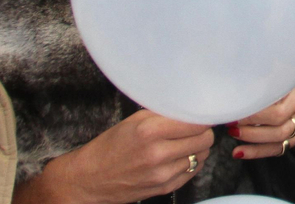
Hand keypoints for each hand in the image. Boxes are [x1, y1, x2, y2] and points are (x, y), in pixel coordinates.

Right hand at [29, 110, 213, 203]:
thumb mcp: (134, 121)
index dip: (203, 116)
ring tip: (184, 142)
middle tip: (193, 128)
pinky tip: (179, 157)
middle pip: (205, 139)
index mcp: (149, 131)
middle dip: (203, 131)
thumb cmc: (110, 146)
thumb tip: (192, 106)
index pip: (197, 122)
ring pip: (202, 156)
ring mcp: (162, 174)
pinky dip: (191, 163)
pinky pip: (193, 172)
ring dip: (198, 148)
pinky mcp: (164, 188)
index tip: (202, 113)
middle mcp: (158, 154)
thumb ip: (164, 113)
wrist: (89, 180)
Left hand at [228, 87, 294, 160]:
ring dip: (254, 145)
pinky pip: (279, 149)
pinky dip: (258, 152)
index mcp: (294, 90)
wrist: (269, 82)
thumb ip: (247, 91)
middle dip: (252, 134)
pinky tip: (240, 152)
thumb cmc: (258, 80)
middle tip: (231, 130)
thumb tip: (229, 104)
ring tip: (233, 140)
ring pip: (281, 142)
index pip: (277, 113)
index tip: (233, 118)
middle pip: (280, 130)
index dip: (254, 119)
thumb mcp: (254, 80)